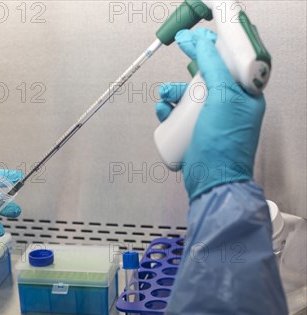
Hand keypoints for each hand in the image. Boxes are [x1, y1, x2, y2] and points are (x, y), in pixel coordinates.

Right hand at [155, 27, 265, 199]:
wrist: (212, 183)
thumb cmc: (223, 146)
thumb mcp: (223, 99)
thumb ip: (215, 69)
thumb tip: (203, 44)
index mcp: (245, 97)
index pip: (227, 64)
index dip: (209, 51)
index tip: (191, 40)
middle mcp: (229, 108)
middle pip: (203, 82)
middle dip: (184, 79)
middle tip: (170, 81)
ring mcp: (211, 122)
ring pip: (187, 99)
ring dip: (171, 95)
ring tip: (162, 98)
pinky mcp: (195, 135)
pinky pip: (178, 117)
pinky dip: (167, 112)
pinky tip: (162, 113)